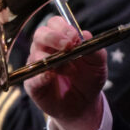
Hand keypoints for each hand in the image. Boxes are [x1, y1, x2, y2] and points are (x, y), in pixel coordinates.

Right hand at [23, 15, 106, 129]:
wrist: (83, 105)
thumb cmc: (88, 79)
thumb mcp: (98, 65)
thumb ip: (94, 50)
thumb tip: (86, 34)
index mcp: (60, 39)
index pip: (55, 24)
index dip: (63, 27)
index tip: (75, 37)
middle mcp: (45, 49)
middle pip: (40, 34)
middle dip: (53, 37)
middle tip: (68, 46)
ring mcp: (37, 65)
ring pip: (36, 54)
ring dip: (54, 60)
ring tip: (70, 70)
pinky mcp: (32, 83)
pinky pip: (31, 76)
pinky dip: (41, 75)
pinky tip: (51, 76)